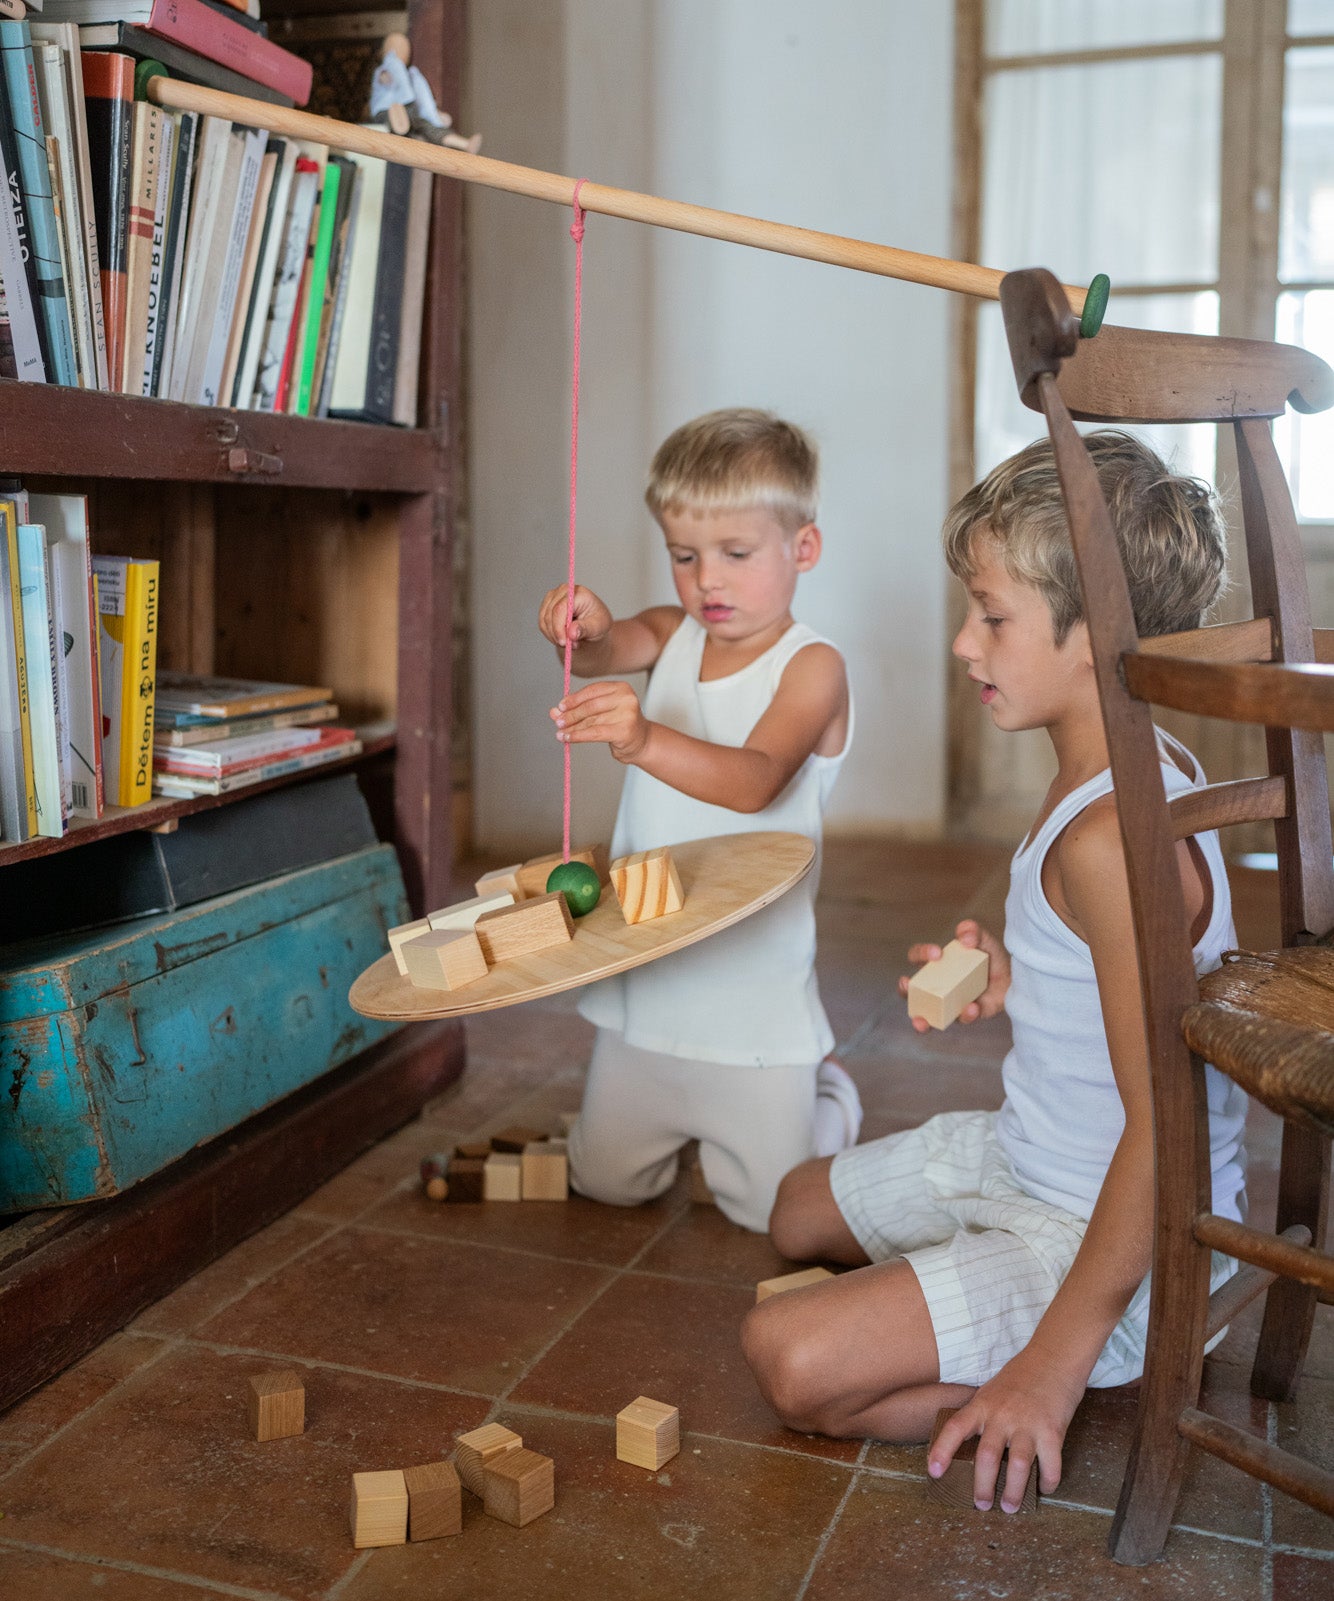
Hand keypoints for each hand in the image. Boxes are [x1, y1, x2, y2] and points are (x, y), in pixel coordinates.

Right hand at [538, 583, 612, 649]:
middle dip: (558, 634)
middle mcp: (563, 591)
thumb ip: (585, 629)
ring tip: (570, 641)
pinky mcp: (547, 606)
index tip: (564, 643)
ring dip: (554, 636)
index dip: (559, 627)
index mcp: (578, 593)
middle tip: (571, 645)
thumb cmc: (598, 623)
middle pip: (550, 615)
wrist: (594, 624)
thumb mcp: (597, 627)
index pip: (560, 609)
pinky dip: (551, 634)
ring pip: (544, 621)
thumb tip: (572, 633)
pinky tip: (562, 637)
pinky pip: (542, 624)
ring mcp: (553, 597)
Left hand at [552, 681, 649, 762]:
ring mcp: (627, 714)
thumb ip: (578, 710)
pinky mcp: (624, 731)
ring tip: (560, 732)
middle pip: (591, 705)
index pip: (592, 690)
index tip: (560, 707)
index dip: (574, 699)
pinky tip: (567, 738)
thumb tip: (554, 712)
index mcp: (621, 687)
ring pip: (591, 720)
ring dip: (572, 727)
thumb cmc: (619, 724)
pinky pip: (594, 732)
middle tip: (558, 722)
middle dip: (571, 714)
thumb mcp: (600, 713)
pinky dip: (578, 735)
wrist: (641, 742)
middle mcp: (626, 698)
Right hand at [899, 918, 1008, 1032]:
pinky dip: (964, 1015)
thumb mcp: (984, 939)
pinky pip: (961, 1019)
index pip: (917, 957)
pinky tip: (972, 1007)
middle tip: (907, 984)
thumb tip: (964, 938)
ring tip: (921, 1021)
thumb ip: (973, 931)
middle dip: (905, 990)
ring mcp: (949, 1003)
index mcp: (937, 964)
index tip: (937, 954)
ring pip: (926, 1016)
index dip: (921, 954)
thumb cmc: (992, 958)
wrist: (1014, 978)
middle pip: (910, 990)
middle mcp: (937, 986)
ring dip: (920, 1020)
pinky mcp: (966, 1015)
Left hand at [927, 1346, 1083, 1510]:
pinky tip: (1044, 1488)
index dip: (942, 1450)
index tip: (933, 1471)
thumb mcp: (992, 1390)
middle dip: (982, 1487)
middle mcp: (1003, 1415)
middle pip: (987, 1457)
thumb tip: (971, 1444)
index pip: (956, 1427)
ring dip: (1013, 1492)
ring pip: (1017, 1467)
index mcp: (983, 1404)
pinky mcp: (1053, 1431)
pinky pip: (1049, 1465)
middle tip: (981, 1505)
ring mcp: (1028, 1424)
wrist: (1054, 1357)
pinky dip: (1047, 1482)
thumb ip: (983, 1415)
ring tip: (1010, 1507)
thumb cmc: (1021, 1375)